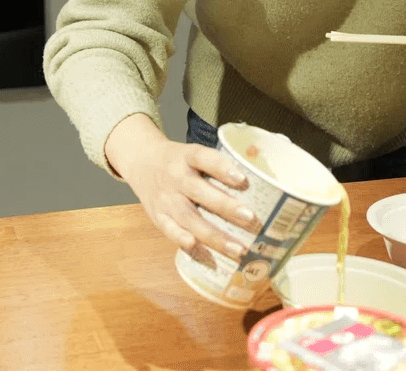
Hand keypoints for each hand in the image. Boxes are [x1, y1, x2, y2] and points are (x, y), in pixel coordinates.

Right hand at [109, 118, 259, 262]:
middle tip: (250, 219)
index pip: (203, 158)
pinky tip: (204, 253)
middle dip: (225, 206)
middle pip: (199, 192)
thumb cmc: (179, 161)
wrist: (141, 162)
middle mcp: (174, 177)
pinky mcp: (158, 216)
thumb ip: (221, 164)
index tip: (242, 179)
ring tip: (239, 249)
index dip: (221, 168)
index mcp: (186, 156)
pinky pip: (171, 231)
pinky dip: (185, 242)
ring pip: (189, 218)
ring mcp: (165, 198)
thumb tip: (263, 178)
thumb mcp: (194, 152)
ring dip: (214, 236)